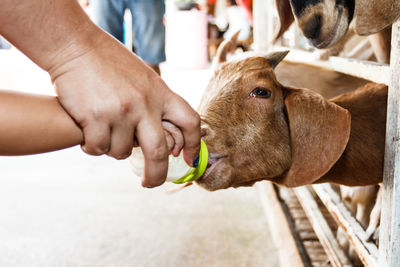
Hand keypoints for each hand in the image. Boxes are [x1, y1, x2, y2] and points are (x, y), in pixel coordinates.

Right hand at [49, 32, 200, 186]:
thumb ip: (154, 103)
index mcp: (160, 92)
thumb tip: (165, 135)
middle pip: (159, 152)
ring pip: (121, 152)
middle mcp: (144, 103)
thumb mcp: (142, 77)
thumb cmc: (109, 62)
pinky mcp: (95, 117)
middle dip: (157, 175)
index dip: (194, 145)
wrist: (75, 45)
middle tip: (149, 183)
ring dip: (112, 149)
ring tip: (103, 131)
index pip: (189, 122)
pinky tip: (87, 133)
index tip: (188, 159)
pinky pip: (98, 148)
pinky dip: (92, 147)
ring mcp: (120, 111)